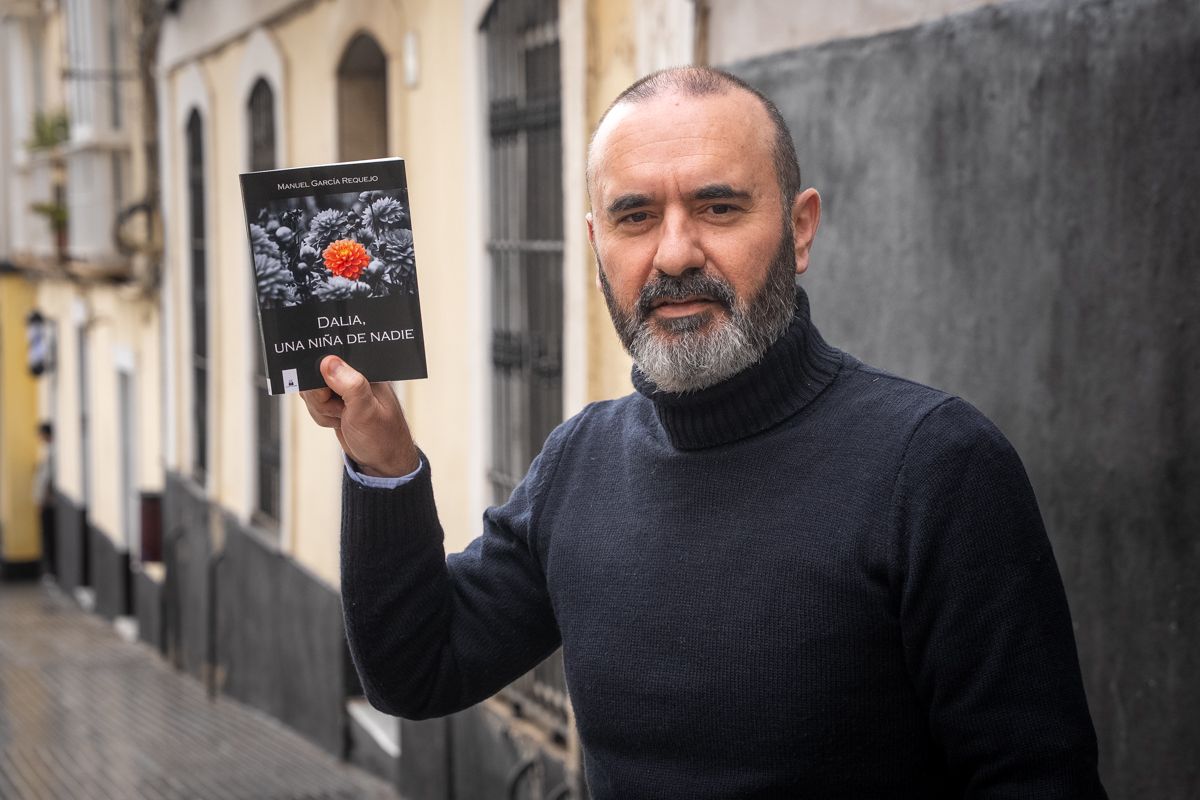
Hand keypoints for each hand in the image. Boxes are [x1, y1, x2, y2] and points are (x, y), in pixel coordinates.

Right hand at [301, 355, 419, 477]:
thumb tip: (328, 362)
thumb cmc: (383, 436)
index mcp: (366, 369)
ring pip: (311, 392)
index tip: (330, 396)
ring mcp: (343, 387)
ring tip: (343, 418)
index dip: (321, 379)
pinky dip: (321, 416)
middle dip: (321, 400)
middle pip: (314, 376)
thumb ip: (350, 386)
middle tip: (341, 412)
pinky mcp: (336, 399)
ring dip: (322, 411)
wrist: (381, 460)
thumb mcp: (366, 411)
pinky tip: (339, 422)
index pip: (330, 359)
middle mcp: (354, 374)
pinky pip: (314, 403)